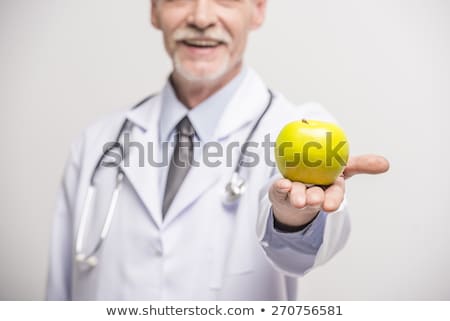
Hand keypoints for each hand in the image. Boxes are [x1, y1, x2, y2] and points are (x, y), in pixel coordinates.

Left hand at [269, 154, 388, 226]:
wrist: (300, 184)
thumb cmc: (324, 175)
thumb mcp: (344, 167)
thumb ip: (362, 164)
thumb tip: (386, 164)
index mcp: (329, 189)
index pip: (334, 195)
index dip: (332, 200)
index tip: (329, 206)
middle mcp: (313, 193)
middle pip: (315, 197)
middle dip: (315, 200)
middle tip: (313, 200)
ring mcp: (296, 193)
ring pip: (297, 195)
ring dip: (297, 196)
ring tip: (297, 199)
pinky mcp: (280, 192)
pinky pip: (279, 189)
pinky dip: (280, 187)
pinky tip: (282, 184)